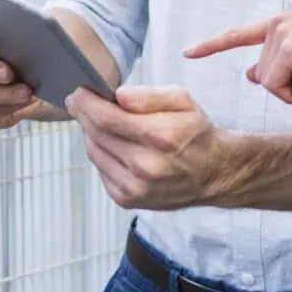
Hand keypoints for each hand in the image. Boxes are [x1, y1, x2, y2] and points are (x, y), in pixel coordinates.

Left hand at [68, 85, 234, 209]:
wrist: (214, 173)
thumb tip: (118, 95)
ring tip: (100, 121)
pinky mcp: (127, 199)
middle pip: (96, 135)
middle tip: (80, 102)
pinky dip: (101, 154)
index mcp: (161, 137)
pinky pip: (100, 170)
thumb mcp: (182, 101)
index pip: (106, 118)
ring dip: (91, 134)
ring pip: (94, 152)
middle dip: (83, 115)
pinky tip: (113, 145)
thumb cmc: (196, 133)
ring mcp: (135, 187)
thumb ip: (149, 95)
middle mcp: (146, 166)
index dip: (85, 103)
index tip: (77, 92)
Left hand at [182, 13, 291, 104]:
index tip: (188, 52)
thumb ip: (279, 64)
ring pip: (269, 83)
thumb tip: (252, 75)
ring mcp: (282, 35)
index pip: (239, 34)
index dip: (212, 45)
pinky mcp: (288, 49)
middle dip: (288, 87)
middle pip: (261, 73)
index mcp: (282, 23)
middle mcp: (278, 24)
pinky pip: (277, 87)